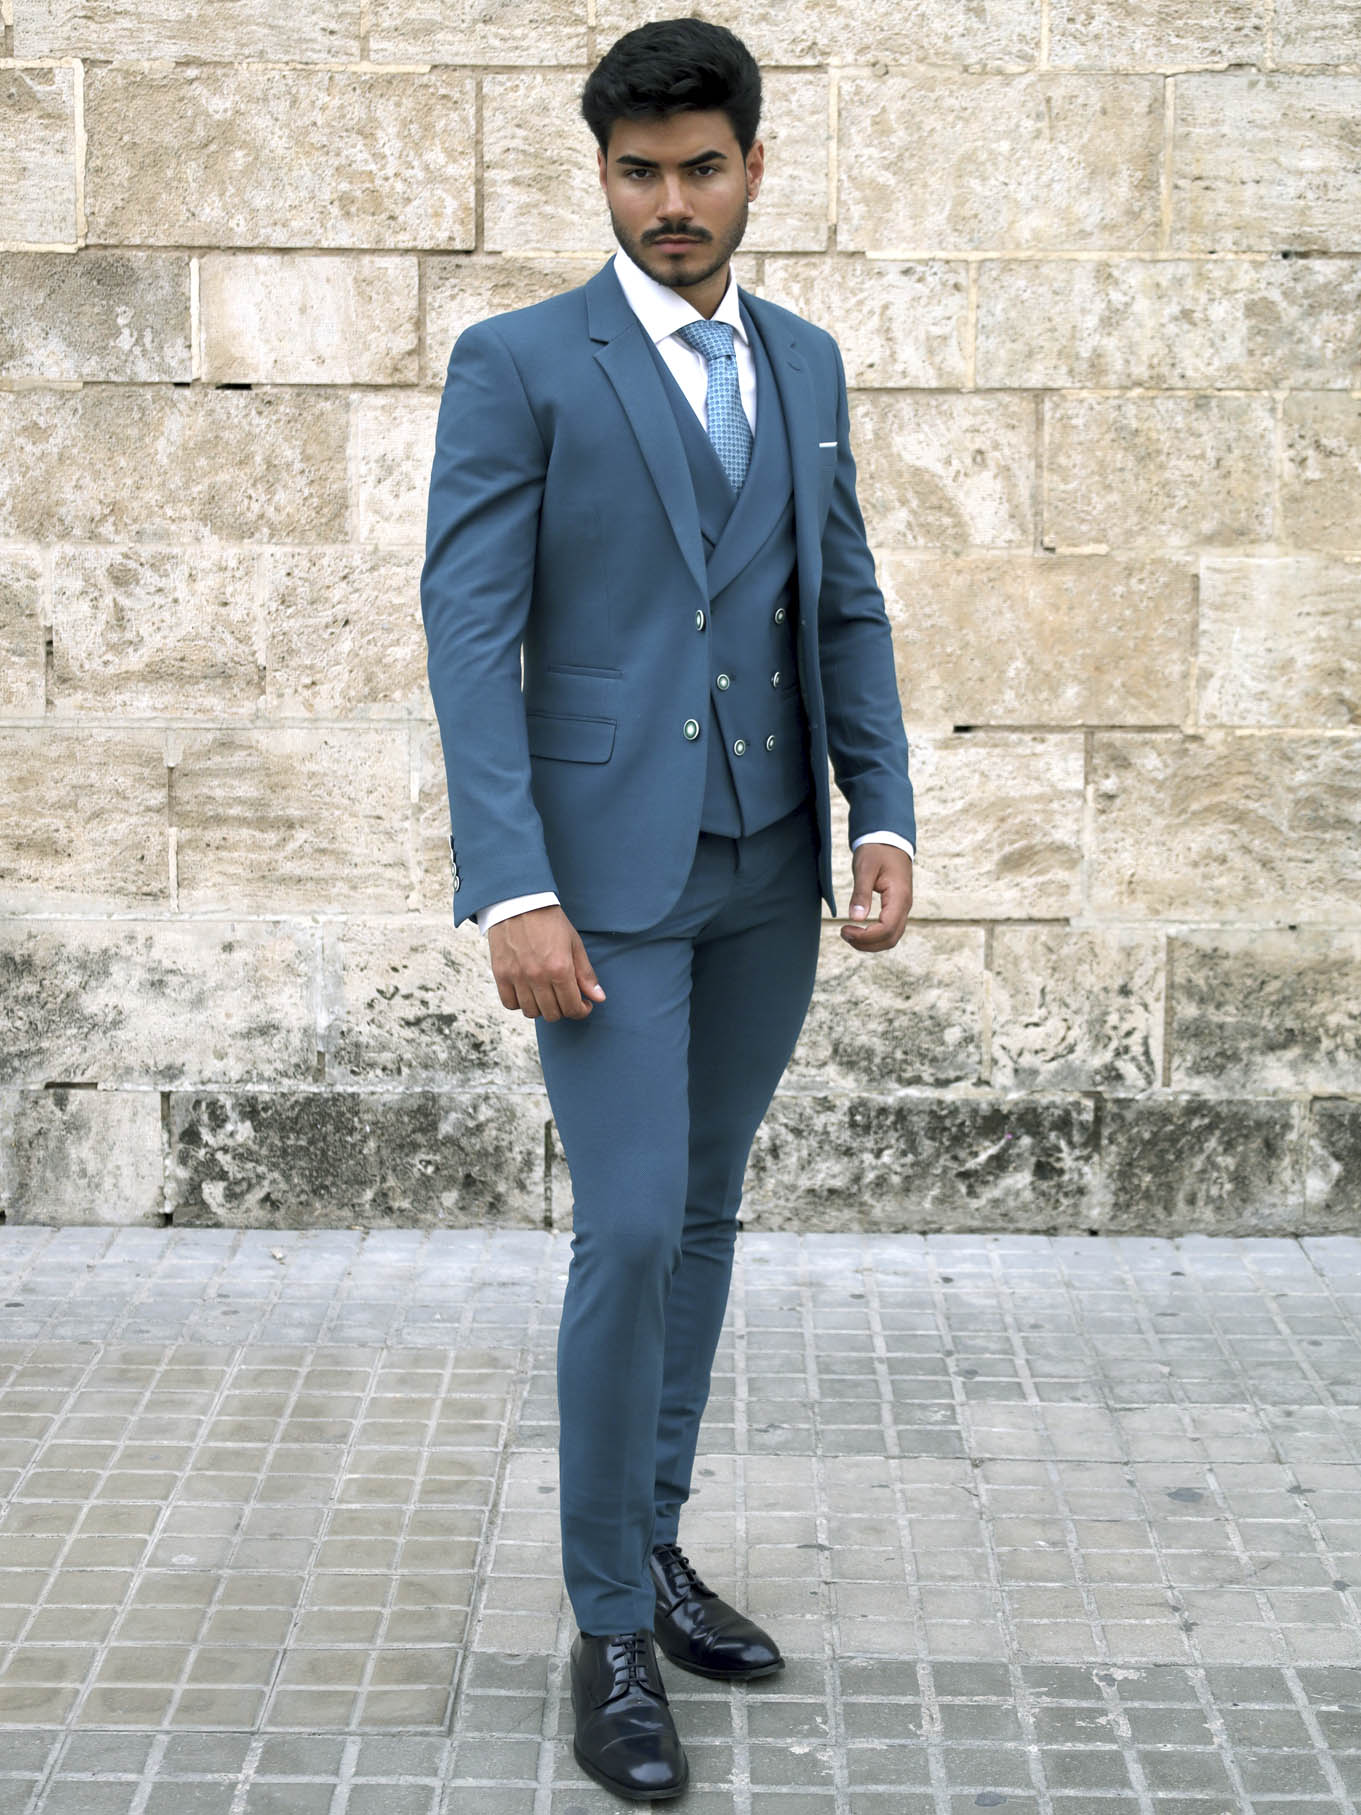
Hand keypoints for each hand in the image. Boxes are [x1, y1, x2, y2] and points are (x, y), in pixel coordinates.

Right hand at [488, 904, 605, 1019]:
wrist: (520, 903)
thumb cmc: (550, 922)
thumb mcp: (574, 944)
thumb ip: (585, 974)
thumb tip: (598, 998)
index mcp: (560, 969)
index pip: (572, 1007)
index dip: (581, 1011)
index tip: (583, 1005)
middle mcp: (538, 976)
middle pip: (552, 1014)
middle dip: (564, 1010)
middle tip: (566, 998)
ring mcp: (517, 977)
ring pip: (531, 1012)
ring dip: (542, 1008)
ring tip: (547, 995)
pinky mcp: (501, 974)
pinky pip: (510, 1004)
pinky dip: (520, 1003)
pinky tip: (528, 992)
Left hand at [840, 843, 912, 951]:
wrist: (889, 839)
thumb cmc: (877, 851)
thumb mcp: (865, 869)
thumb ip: (861, 893)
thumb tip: (856, 918)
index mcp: (899, 897)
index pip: (887, 928)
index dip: (866, 936)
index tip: (845, 929)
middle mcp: (904, 906)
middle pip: (891, 938)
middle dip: (867, 943)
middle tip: (844, 933)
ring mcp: (902, 908)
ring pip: (891, 938)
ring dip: (870, 942)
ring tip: (849, 933)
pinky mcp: (897, 908)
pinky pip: (890, 930)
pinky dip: (874, 936)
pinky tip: (858, 930)